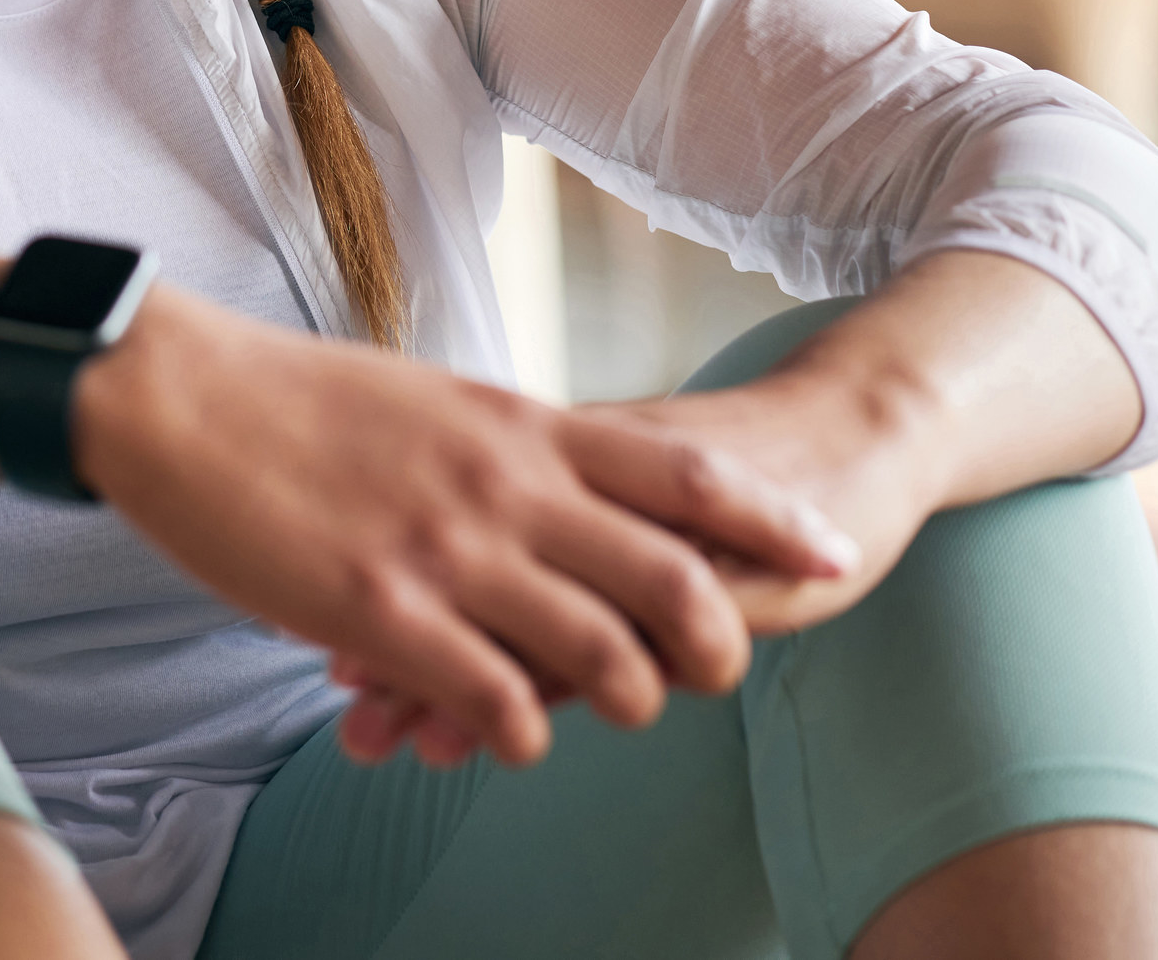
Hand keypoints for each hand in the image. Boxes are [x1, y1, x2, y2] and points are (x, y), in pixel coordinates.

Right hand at [72, 287, 859, 768]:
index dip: (772, 520)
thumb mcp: (432, 399)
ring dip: (621, 701)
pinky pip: (498, 704)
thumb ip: (507, 446)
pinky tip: (502, 729)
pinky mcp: (379, 613)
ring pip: (601, 657)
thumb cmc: (292, 397)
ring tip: (605, 708)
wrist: (173, 396)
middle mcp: (504, 487)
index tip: (832, 556)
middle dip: (717, 643)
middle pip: (673, 578)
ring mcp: (447, 552)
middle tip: (714, 674)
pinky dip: (520, 733)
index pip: (686, 473)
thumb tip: (560, 480)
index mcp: (518, 425)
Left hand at [327, 250, 1141, 764]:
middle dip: (385, 633)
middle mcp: (580, 480)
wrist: (858, 421)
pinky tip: (497, 730)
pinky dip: (543, 688)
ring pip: (520, 611)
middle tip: (328, 691)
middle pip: (458, 561)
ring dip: (443, 679)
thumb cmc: (726, 448)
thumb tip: (427, 522)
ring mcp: (642, 525)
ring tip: (381, 736)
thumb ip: (526, 478)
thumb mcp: (603, 453)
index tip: (299, 612)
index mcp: (545, 439)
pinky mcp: (716, 571)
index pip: (428, 500)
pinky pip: (615, 638)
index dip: (359, 554)